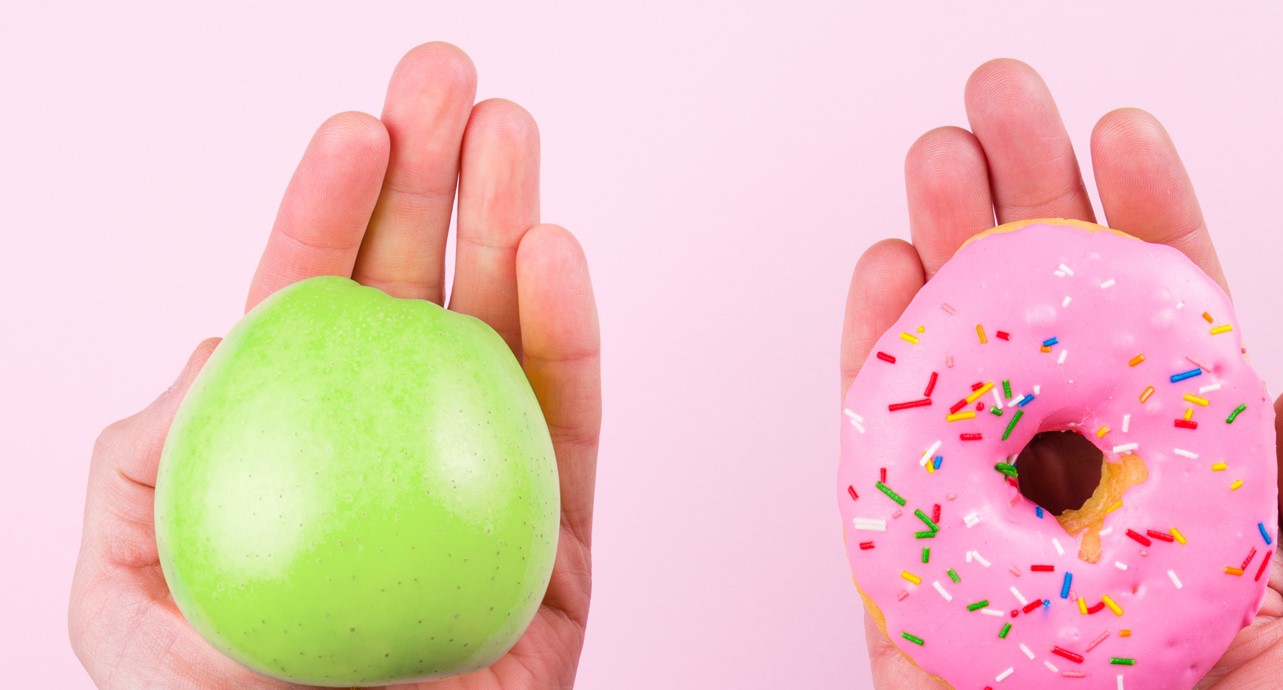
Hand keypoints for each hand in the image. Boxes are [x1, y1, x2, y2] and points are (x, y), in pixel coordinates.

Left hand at [68, 42, 599, 688]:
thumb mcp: (125, 601)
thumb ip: (145, 464)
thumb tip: (224, 342)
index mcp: (301, 442)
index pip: (312, 305)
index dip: (329, 210)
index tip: (354, 129)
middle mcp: (396, 440)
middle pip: (418, 289)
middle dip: (434, 172)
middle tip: (448, 81)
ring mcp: (486, 476)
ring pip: (504, 331)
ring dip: (511, 219)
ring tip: (510, 134)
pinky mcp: (561, 532)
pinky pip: (571, 424)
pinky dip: (570, 336)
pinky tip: (553, 254)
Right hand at [839, 59, 1282, 688]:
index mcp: (1184, 500)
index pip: (1162, 342)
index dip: (1147, 228)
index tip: (1127, 135)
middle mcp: (1078, 502)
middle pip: (1043, 331)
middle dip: (1020, 205)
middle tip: (998, 106)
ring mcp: (987, 536)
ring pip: (953, 374)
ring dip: (938, 259)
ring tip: (931, 160)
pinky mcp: (908, 588)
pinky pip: (879, 468)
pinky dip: (868, 367)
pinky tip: (878, 280)